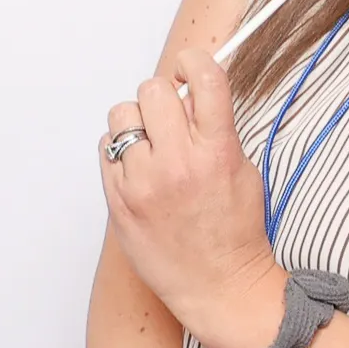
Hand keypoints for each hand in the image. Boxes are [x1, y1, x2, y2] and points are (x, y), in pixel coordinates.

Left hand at [100, 49, 283, 347]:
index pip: (203, 77)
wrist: (217, 285)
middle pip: (152, 90)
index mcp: (218, 150)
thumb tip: (191, 94)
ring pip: (122, 117)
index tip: (188, 69)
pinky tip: (138, 171)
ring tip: (151, 146)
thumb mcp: (243, 170)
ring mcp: (143, 182)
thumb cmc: (235, 231)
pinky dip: (120, 153)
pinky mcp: (117, 201)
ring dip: (137, 123)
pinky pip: (105, 151)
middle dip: (162, 97)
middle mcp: (178, 162)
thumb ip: (217, 130)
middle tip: (171, 117)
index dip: (193, 62)